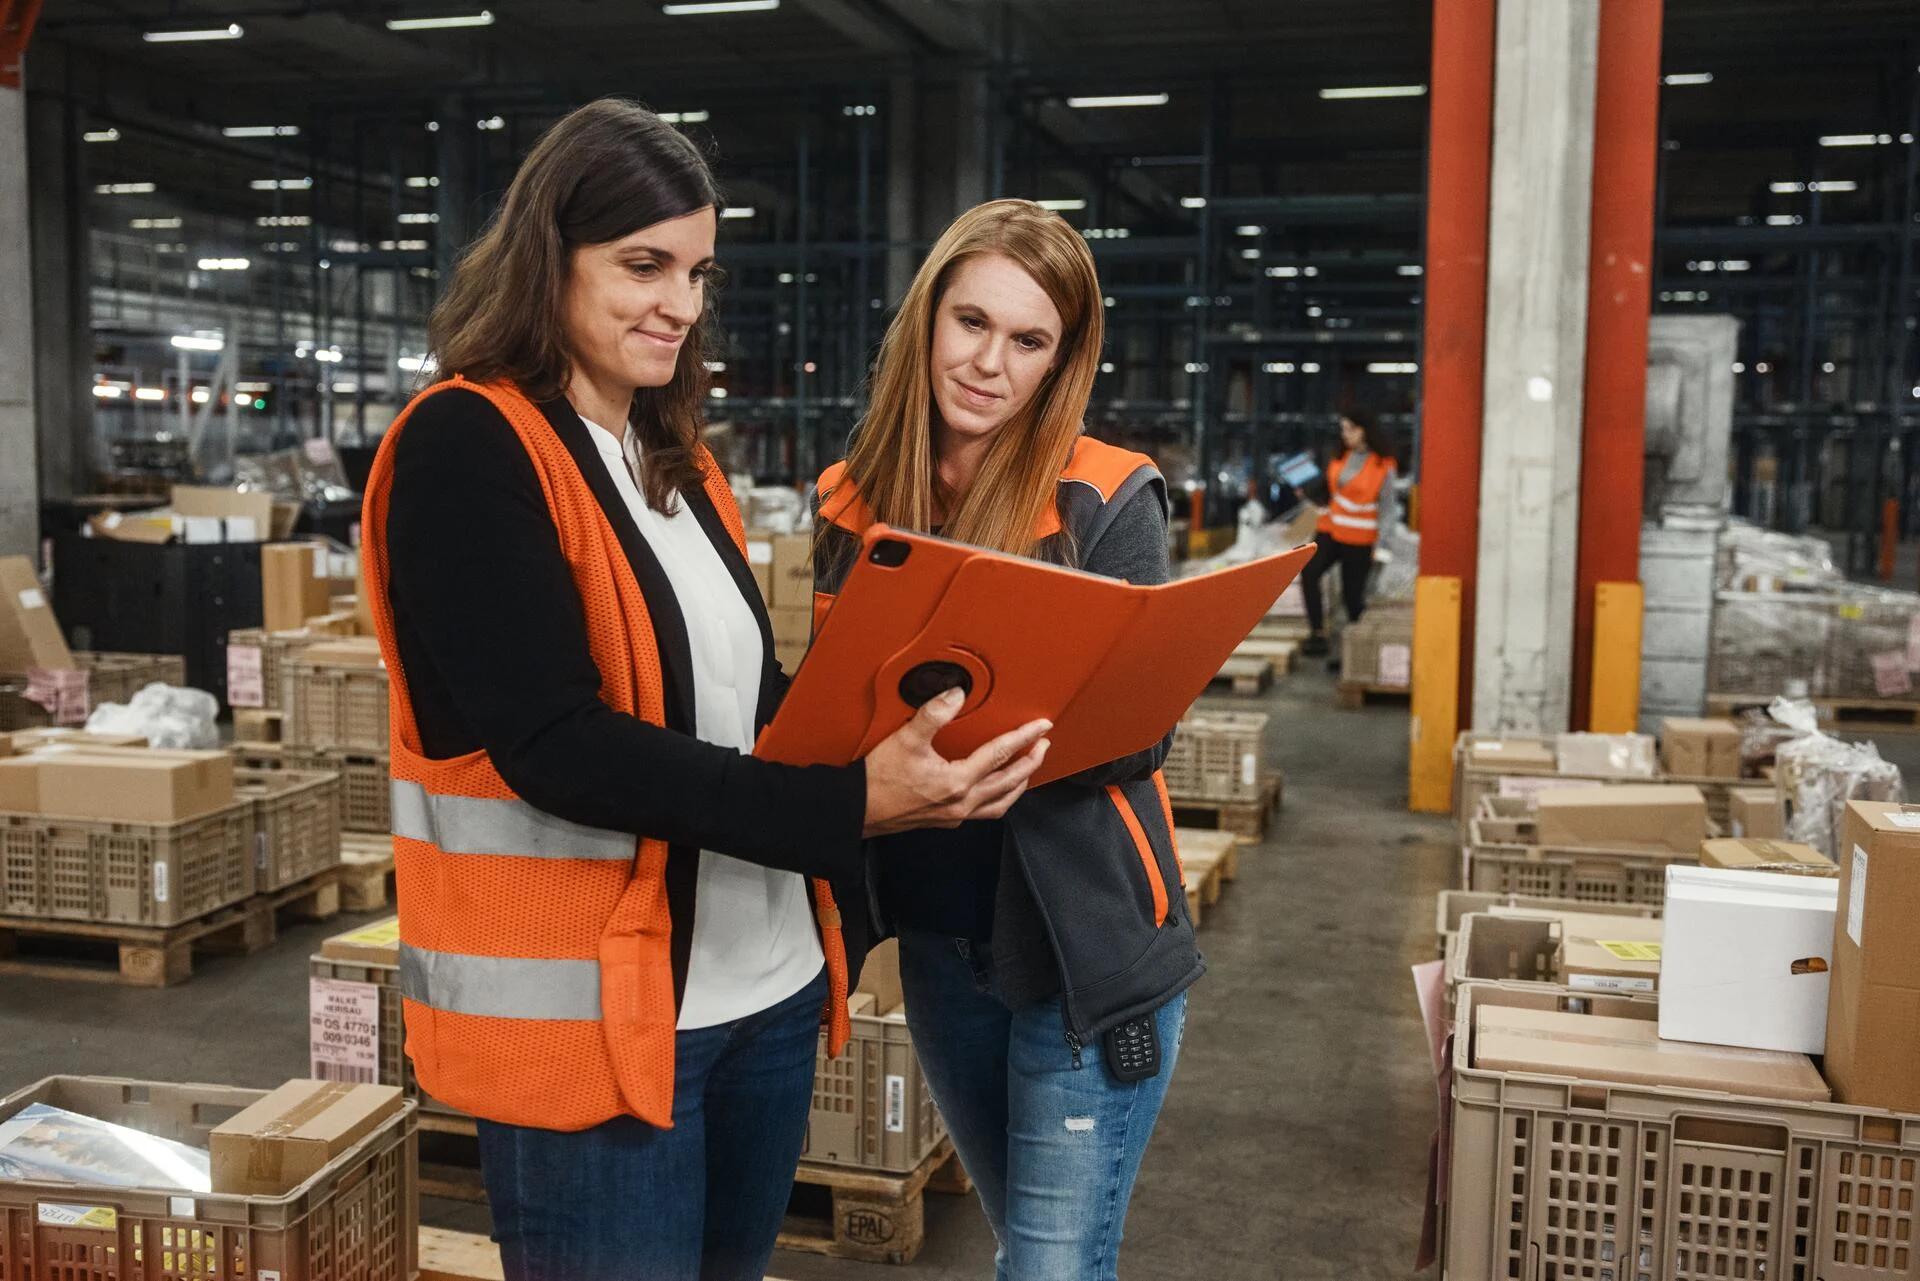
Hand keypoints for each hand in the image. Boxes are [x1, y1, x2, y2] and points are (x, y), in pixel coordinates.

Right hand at [861, 688, 1050, 835]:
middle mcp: (961, 802)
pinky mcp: (946, 820)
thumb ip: (933, 714)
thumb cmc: (878, 780)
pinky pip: (985, 811)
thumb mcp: (905, 739)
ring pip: (1001, 802)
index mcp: (956, 781)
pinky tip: (996, 791)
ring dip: (1019, 784)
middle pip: (1009, 782)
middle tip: (1043, 746)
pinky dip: (999, 798)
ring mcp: (955, 815)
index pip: (1000, 755)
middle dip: (1031, 762)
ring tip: (1028, 769)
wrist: (857, 810)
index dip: (1024, 737)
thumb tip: (956, 695)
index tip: (1042, 726)